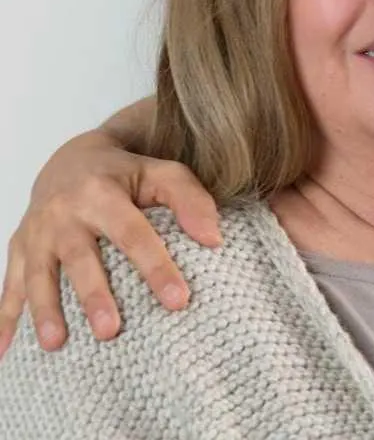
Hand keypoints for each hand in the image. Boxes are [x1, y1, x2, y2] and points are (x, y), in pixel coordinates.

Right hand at [0, 130, 220, 357]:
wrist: (71, 160)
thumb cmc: (126, 173)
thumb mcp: (161, 173)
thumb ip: (191, 200)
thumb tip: (214, 239)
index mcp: (103, 192)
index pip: (133, 233)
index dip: (156, 266)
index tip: (178, 300)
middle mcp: (65, 212)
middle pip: (81, 257)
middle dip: (94, 295)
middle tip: (111, 331)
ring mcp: (37, 232)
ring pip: (39, 274)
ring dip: (46, 311)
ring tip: (57, 344)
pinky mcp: (18, 248)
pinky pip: (9, 285)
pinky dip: (3, 318)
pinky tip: (5, 352)